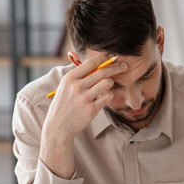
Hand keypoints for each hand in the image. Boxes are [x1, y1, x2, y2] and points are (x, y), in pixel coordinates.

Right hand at [40, 53, 126, 177]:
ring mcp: (84, 98)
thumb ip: (78, 76)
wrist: (58, 126)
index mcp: (70, 78)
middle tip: (124, 66)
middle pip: (102, 71)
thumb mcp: (65, 87)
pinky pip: (108, 96)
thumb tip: (95, 63)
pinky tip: (104, 97)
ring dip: (111, 83)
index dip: (104, 58)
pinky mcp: (91, 109)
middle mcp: (76, 86)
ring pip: (107, 83)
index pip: (91, 63)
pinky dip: (109, 95)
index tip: (112, 56)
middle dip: (116, 67)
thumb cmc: (64, 104)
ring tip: (107, 86)